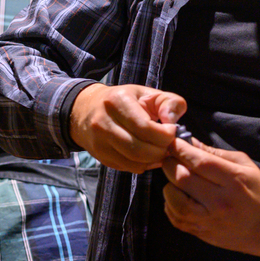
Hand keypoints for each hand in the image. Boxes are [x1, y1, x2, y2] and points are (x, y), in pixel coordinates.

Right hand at [69, 83, 185, 172]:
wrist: (87, 109)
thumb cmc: (123, 100)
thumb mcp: (147, 93)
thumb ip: (169, 102)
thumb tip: (172, 121)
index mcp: (116, 102)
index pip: (145, 127)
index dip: (165, 134)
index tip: (172, 131)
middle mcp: (103, 123)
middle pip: (139, 149)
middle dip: (161, 151)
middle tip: (169, 145)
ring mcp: (99, 142)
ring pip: (133, 162)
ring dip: (153, 160)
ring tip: (161, 150)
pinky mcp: (100, 156)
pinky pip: (128, 167)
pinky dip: (143, 165)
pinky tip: (148, 155)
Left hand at [161, 139, 259, 257]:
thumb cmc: (258, 191)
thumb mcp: (244, 165)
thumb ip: (215, 153)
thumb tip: (189, 142)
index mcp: (234, 180)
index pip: (199, 161)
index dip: (180, 148)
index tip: (172, 141)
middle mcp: (220, 202)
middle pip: (182, 178)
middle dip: (170, 163)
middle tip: (170, 157)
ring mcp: (210, 221)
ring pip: (174, 200)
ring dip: (169, 184)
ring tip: (175, 178)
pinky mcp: (203, 234)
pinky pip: (176, 218)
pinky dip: (170, 204)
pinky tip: (177, 196)